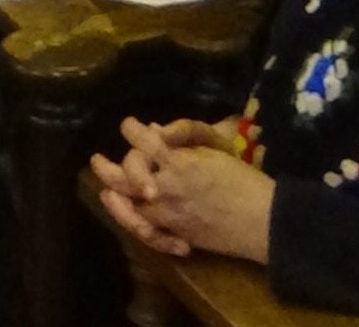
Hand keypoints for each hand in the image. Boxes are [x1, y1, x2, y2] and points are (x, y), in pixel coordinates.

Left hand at [90, 118, 273, 262]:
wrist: (262, 221)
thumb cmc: (244, 180)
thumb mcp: (215, 150)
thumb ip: (182, 140)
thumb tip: (155, 130)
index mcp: (179, 162)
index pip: (145, 142)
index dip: (133, 131)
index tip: (127, 124)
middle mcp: (168, 188)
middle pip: (127, 177)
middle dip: (108, 168)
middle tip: (96, 160)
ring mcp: (170, 215)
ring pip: (132, 208)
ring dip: (114, 197)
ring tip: (104, 190)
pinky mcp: (177, 234)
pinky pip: (149, 231)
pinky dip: (138, 223)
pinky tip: (129, 216)